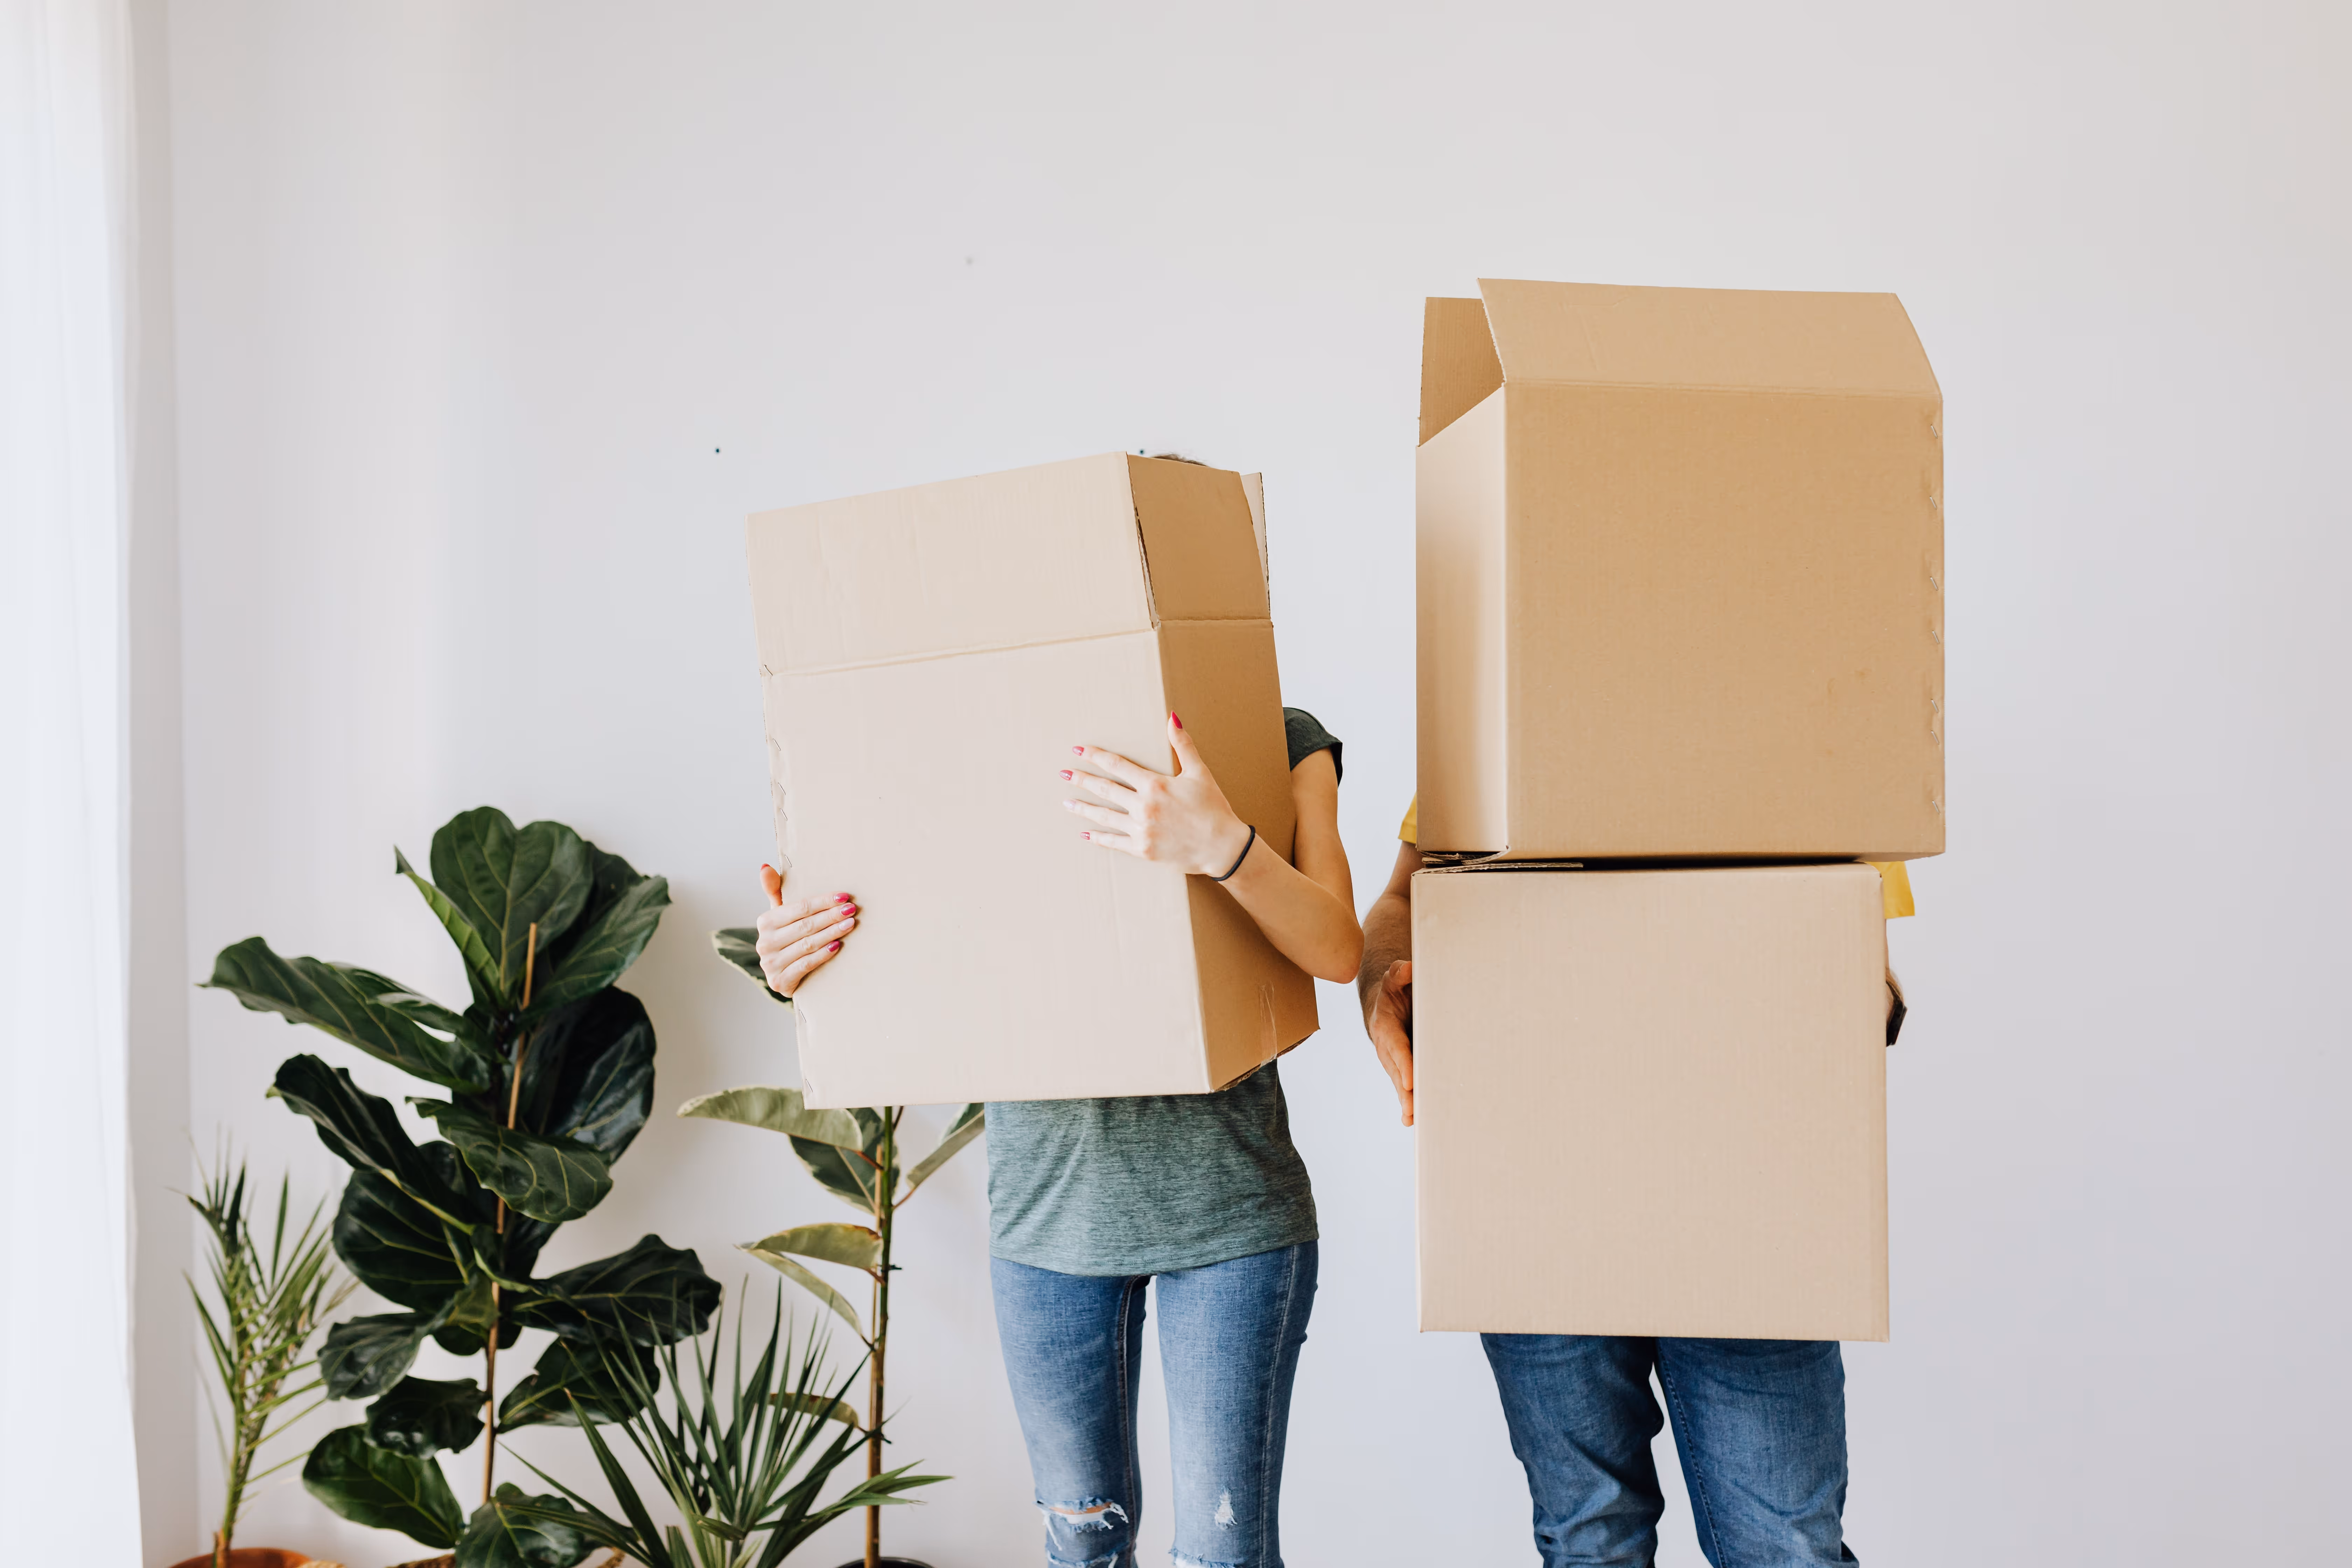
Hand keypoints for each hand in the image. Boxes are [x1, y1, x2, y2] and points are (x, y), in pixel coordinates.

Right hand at [753, 864, 856, 996]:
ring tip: (850, 924)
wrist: (782, 974)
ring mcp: (771, 964)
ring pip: (807, 944)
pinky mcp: (780, 981)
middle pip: (805, 925)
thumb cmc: (787, 937)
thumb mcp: (780, 915)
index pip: (798, 908)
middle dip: (831, 916)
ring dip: (831, 933)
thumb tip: (765, 867)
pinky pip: (806, 964)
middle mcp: (765, 943)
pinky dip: (822, 955)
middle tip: (851, 909)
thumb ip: (774, 891)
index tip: (844, 896)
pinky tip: (837, 946)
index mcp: (765, 922)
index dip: (822, 901)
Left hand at [1063, 713, 1252, 875]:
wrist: (1222, 847)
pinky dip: (1098, 838)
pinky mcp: (1143, 850)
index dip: (1096, 756)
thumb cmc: (1213, 808)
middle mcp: (1144, 806)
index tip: (1079, 750)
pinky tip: (1085, 834)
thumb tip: (1172, 717)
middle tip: (1064, 773)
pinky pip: (1114, 842)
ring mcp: (1141, 829)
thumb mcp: (1199, 773)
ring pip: (1104, 816)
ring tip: (1067, 802)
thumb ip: (1183, 745)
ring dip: (1083, 808)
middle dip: (1082, 779)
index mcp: (1155, 785)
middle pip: (1105, 789)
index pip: (1118, 765)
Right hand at [1366, 959, 1413, 1125]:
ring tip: (1413, 1120)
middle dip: (1405, 1091)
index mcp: (1386, 1026)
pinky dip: (1408, 1102)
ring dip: (1406, 1102)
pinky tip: (1413, 1120)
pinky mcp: (1402, 1067)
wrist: (1386, 1003)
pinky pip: (1405, 1086)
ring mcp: (1393, 1060)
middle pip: (1397, 1071)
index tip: (1412, 1080)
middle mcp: (1387, 1047)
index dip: (1404, 1063)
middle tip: (1413, 1108)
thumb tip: (1409, 968)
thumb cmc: (1396, 989)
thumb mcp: (1396, 977)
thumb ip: (1400, 973)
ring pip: (1400, 1083)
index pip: (1397, 1046)